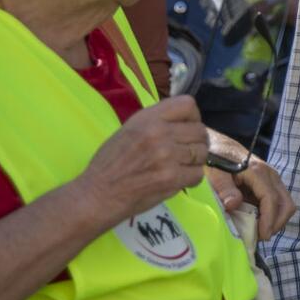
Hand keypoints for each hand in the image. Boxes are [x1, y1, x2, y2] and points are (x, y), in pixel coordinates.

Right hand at [78, 96, 208, 224]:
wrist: (98, 194)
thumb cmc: (110, 162)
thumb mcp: (129, 129)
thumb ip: (156, 122)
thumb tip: (184, 121)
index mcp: (148, 118)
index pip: (188, 105)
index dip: (192, 117)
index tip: (186, 128)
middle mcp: (159, 133)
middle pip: (200, 130)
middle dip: (196, 142)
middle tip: (184, 152)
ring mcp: (167, 156)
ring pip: (202, 152)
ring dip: (194, 161)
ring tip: (179, 165)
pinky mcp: (172, 178)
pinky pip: (198, 174)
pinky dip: (191, 178)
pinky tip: (177, 179)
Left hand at [205, 132, 296, 240]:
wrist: (216, 145)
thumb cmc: (214, 158)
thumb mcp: (213, 172)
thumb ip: (223, 187)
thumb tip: (233, 205)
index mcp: (257, 172)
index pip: (271, 199)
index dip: (269, 219)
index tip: (262, 235)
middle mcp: (270, 175)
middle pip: (286, 203)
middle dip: (277, 223)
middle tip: (261, 236)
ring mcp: (271, 179)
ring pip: (284, 204)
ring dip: (275, 220)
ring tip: (259, 231)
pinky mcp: (268, 183)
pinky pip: (277, 202)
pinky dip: (271, 214)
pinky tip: (256, 221)